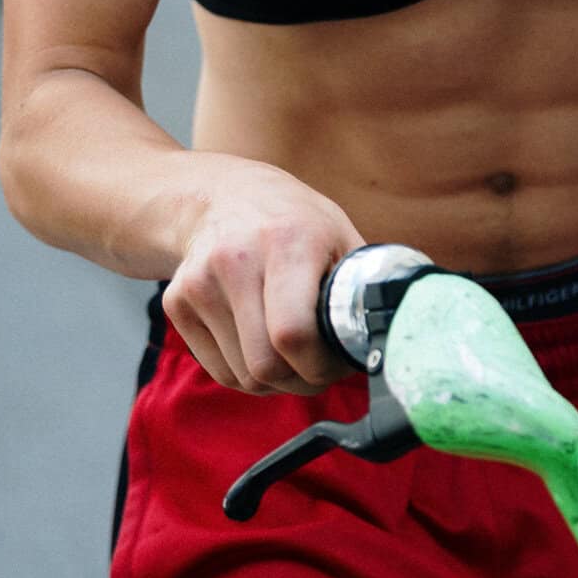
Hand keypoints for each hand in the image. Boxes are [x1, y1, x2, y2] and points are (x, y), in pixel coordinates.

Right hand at [163, 162, 365, 395]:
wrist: (221, 196)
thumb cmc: (293, 220)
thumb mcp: (339, 234)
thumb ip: (363, 285)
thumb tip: (400, 331)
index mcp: (288, 241)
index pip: (294, 335)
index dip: (321, 367)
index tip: (337, 364)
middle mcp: (236, 259)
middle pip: (265, 366)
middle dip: (300, 381)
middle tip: (318, 370)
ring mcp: (199, 282)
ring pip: (242, 377)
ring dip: (274, 381)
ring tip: (292, 354)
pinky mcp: (177, 302)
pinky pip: (219, 370)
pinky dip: (245, 373)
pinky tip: (260, 344)